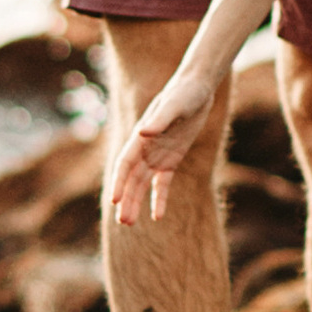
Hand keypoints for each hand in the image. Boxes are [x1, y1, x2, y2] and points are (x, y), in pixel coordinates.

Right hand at [110, 68, 220, 225]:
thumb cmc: (184, 93)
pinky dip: (158, 199)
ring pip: (142, 184)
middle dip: (126, 200)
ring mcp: (157, 155)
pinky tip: (157, 216)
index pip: (125, 164)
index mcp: (140, 137)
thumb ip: (159, 120)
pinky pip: (162, 183)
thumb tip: (142, 134)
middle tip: (122, 222)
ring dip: (135, 202)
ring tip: (129, 223)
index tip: (114, 200)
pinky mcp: (171, 159)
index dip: (119, 182)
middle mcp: (145, 148)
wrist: (198, 88)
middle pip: (131, 179)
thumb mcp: (174, 105)